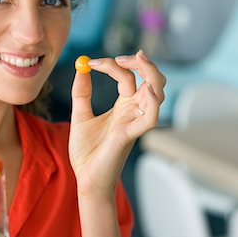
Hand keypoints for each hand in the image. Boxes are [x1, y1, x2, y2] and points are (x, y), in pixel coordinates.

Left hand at [69, 50, 165, 199]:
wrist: (85, 179)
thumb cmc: (86, 152)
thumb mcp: (80, 116)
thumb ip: (82, 93)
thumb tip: (81, 69)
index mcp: (123, 106)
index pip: (128, 77)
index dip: (112, 65)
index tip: (91, 62)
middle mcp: (133, 112)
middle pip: (152, 80)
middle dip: (141, 63)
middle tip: (121, 57)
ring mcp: (134, 122)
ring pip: (157, 94)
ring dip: (151, 74)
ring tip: (136, 60)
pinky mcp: (130, 135)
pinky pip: (150, 118)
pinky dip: (152, 102)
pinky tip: (145, 89)